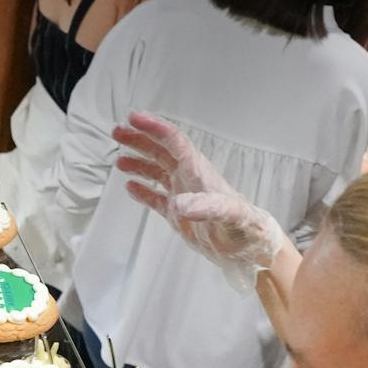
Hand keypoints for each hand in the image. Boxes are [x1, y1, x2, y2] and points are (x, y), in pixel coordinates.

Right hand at [114, 111, 288, 291]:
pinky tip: (130, 187)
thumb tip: (177, 205)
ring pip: (156, 172)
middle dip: (140, 140)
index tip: (133, 118)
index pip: (174, 141)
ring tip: (119, 160)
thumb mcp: (229, 214)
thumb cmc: (244, 228)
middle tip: (117, 133)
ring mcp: (183, 195)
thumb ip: (205, 206)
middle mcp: (189, 178)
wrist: (249, 249)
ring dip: (138, 163)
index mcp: (198, 171)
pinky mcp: (178, 215)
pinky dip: (143, 191)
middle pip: (161, 152)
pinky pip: (156, 198)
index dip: (154, 128)